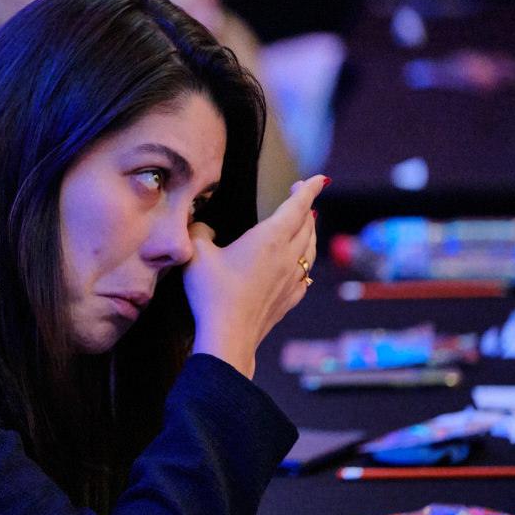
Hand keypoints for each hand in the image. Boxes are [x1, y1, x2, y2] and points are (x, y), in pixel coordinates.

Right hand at [182, 175, 325, 377]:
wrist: (229, 336)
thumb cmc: (212, 293)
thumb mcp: (196, 253)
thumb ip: (200, 231)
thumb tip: (203, 226)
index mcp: (269, 238)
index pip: (297, 206)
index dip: (309, 189)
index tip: (319, 178)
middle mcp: (286, 256)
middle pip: (306, 225)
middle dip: (306, 206)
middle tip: (300, 194)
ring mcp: (291, 280)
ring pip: (310, 249)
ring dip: (310, 232)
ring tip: (307, 224)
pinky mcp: (289, 299)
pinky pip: (305, 273)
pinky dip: (305, 260)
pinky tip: (301, 264)